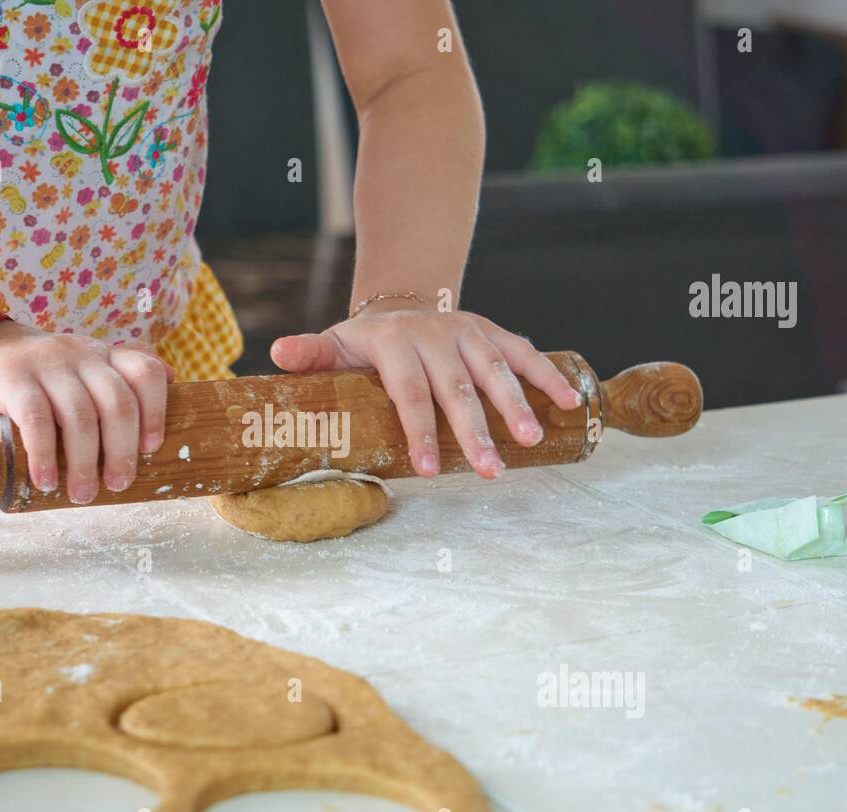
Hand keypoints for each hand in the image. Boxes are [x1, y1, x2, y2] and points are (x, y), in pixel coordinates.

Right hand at [0, 323, 172, 501]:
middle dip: (121, 450)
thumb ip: (117, 380)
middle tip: (117, 484)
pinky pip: (36, 419)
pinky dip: (45, 455)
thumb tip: (168, 398)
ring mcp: (46, 363)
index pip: (145, 372)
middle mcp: (80, 354)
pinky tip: (45, 480)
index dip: (156, 411)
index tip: (151, 448)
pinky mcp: (12, 378)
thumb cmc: (38, 377)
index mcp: (103, 356)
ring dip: (85, 462)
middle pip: (117, 402)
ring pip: (79, 415)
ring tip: (82, 493)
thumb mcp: (80, 371)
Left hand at [270, 308, 581, 478]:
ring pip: (496, 369)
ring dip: (516, 405)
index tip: (429, 470)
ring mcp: (467, 331)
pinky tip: (569, 404)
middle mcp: (435, 334)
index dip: (419, 431)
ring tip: (530, 443)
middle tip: (489, 471)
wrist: (401, 305)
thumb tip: (277, 355)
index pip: (408, 392)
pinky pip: (524, 353)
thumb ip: (311, 355)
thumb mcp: (334, 346)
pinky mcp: (493, 333)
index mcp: (393, 343)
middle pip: (457, 387)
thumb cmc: (364, 344)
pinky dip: (547, 377)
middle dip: (474, 430)